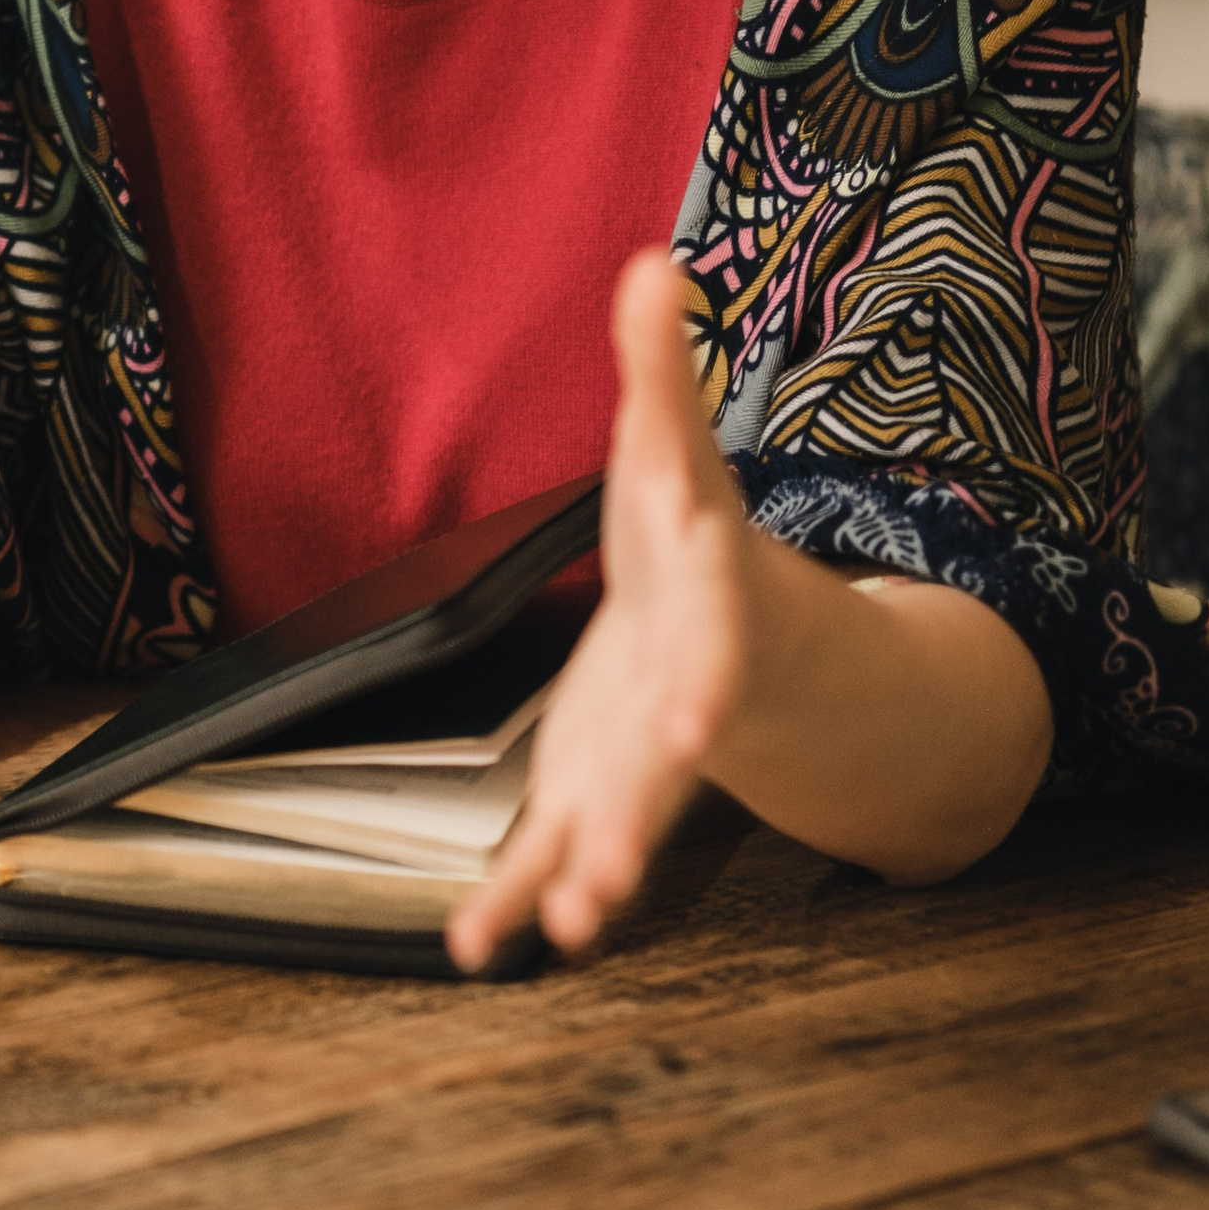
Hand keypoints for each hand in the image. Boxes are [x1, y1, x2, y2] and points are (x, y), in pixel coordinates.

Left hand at [447, 249, 762, 970]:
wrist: (737, 638)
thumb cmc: (696, 539)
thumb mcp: (676, 450)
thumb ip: (658, 370)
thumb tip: (651, 263)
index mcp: (710, 613)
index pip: (715, 645)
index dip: (706, 681)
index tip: (698, 718)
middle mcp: (684, 697)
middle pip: (664, 764)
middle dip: (640, 817)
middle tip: (611, 875)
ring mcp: (641, 756)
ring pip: (614, 825)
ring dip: (588, 874)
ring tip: (564, 923)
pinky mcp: (593, 791)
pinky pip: (551, 854)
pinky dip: (511, 903)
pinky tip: (471, 946)